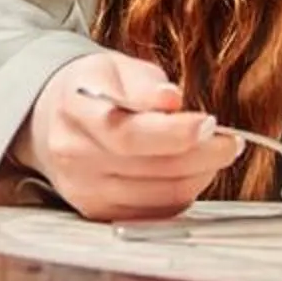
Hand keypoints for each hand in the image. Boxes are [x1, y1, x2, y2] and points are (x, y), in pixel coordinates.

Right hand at [14, 51, 240, 222]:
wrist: (52, 120)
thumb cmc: (95, 89)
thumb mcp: (115, 67)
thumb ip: (145, 82)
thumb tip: (171, 100)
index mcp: (74, 108)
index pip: (127, 133)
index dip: (174, 133)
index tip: (209, 123)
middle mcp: (73, 154)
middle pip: (151, 167)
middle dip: (203, 154)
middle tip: (229, 140)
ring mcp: (84, 189)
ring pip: (161, 193)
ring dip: (200, 175)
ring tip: (213, 152)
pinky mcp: (98, 213)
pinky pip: (157, 212)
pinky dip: (184, 193)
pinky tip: (190, 171)